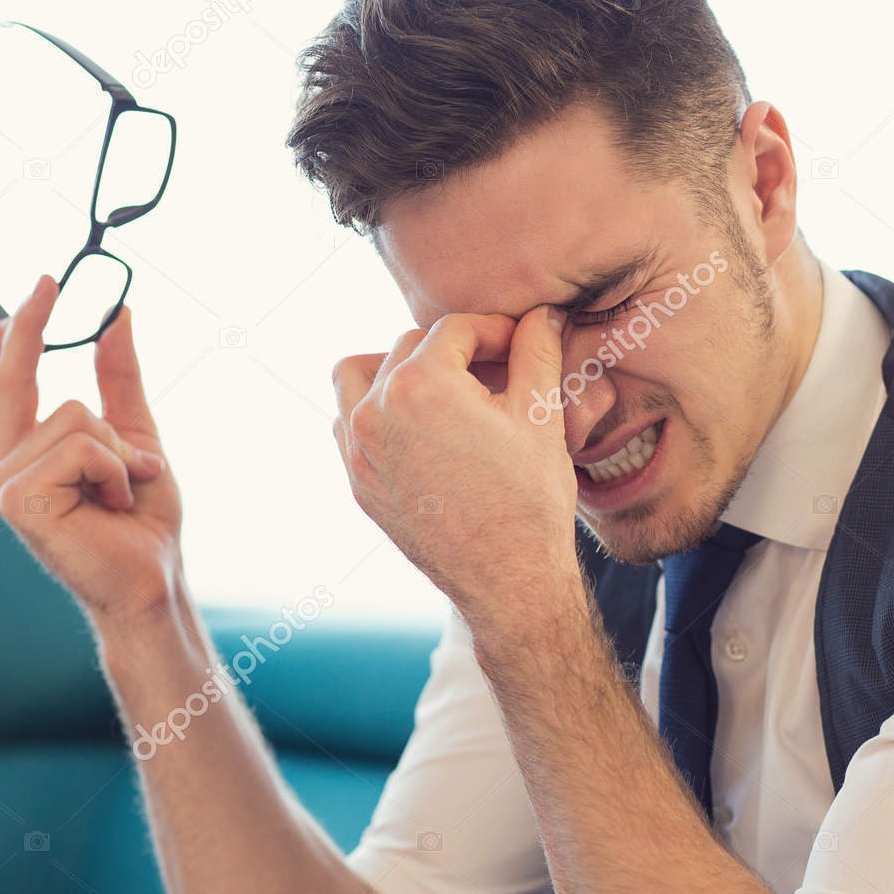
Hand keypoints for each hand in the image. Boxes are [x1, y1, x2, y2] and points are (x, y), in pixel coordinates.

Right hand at [0, 275, 184, 626]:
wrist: (153, 575)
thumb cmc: (141, 516)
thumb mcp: (133, 431)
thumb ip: (118, 377)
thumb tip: (117, 315)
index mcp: (14, 449)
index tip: (41, 288)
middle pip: (3, 376)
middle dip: (27, 324)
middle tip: (49, 282)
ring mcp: (0, 483)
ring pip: (73, 413)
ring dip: (118, 446)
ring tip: (123, 484)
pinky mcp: (19, 500)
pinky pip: (80, 445)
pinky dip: (114, 466)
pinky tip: (114, 500)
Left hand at [332, 306, 582, 636]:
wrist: (508, 580)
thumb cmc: (529, 499)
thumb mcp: (541, 414)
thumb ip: (537, 349)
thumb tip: (543, 313)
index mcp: (420, 384)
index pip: (456, 328)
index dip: (496, 330)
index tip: (521, 345)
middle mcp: (375, 411)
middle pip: (411, 345)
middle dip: (455, 351)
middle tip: (497, 371)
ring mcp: (357, 449)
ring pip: (360, 375)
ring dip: (398, 369)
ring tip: (444, 389)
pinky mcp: (357, 481)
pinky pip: (350, 423)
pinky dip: (378, 411)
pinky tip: (421, 428)